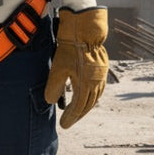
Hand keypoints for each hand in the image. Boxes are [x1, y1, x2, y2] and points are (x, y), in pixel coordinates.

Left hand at [44, 7, 108, 128]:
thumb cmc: (70, 48)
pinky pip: (99, 88)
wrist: (84, 29)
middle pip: (87, 105)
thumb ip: (54, 87)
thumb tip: (50, 101)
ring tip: (78, 111)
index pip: (77, 108)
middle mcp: (96, 83)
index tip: (63, 125)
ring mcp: (101, 76)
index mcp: (86, 86)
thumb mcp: (58, 67)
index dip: (70, 118)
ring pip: (95, 98)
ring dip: (86, 106)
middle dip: (77, 115)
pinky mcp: (103, 68)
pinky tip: (88, 94)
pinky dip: (92, 95)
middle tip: (69, 121)